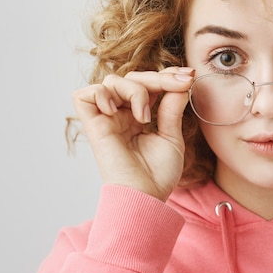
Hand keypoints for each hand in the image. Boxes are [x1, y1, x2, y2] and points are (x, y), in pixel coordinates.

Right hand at [72, 67, 194, 200]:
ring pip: (111, 81)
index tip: (188, 76)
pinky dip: (101, 94)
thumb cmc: (158, 175)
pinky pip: (84, 96)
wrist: (146, 197)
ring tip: (144, 116)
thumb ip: (171, 108)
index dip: (166, 76)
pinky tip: (118, 110)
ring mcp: (106, 119)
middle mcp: (120, 115)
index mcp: (137, 116)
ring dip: (134, 89)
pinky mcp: (93, 127)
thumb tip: (182, 82)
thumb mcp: (171, 136)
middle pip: (132, 78)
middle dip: (158, 78)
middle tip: (181, 83)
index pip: (147, 84)